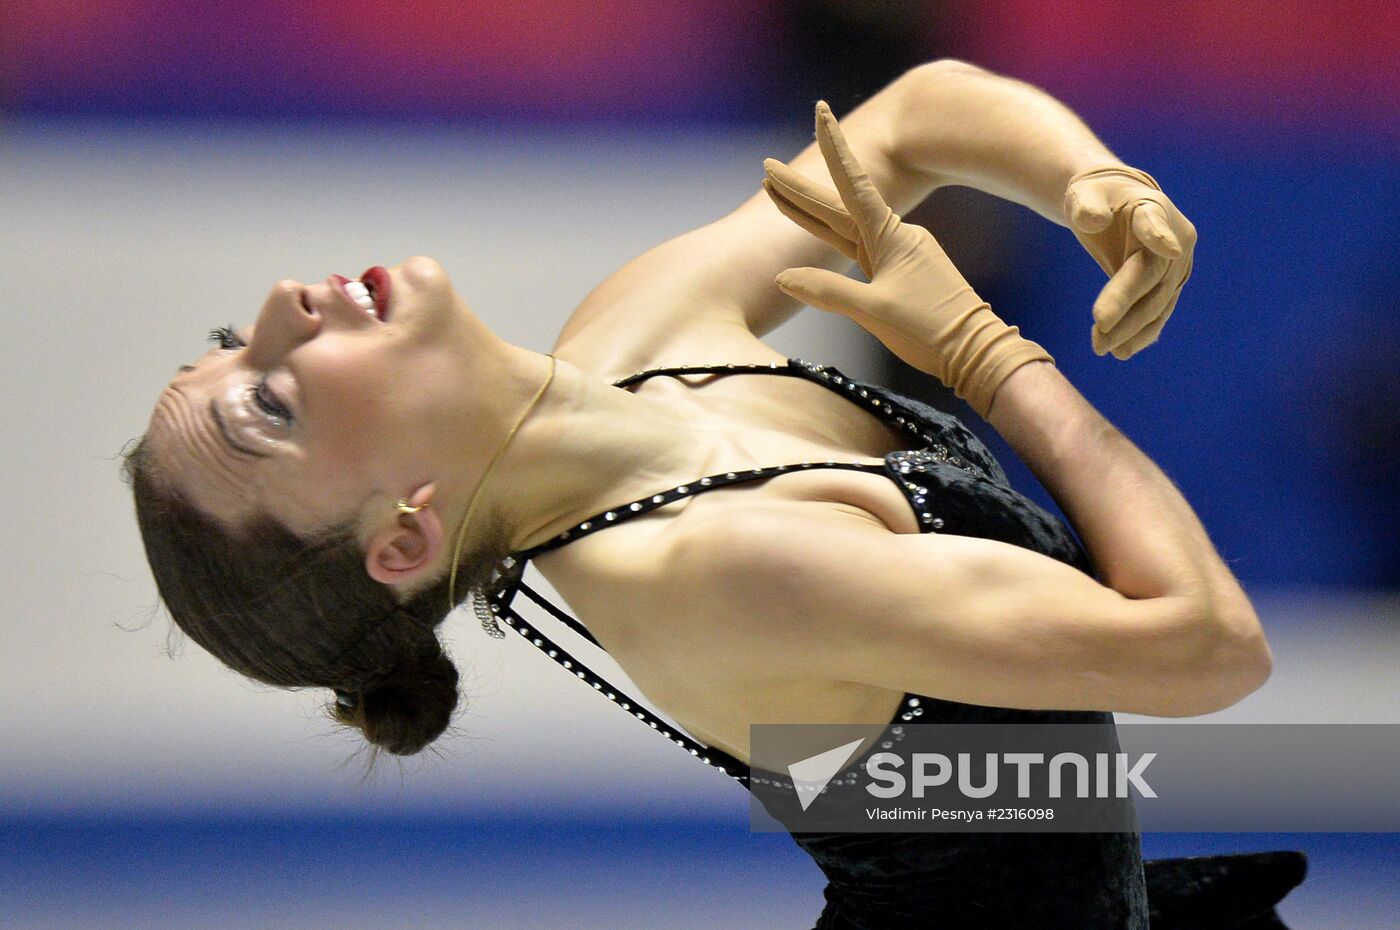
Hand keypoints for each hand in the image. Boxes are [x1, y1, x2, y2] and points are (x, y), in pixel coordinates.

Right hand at [763, 101, 1051, 417]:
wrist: (976, 351)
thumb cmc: (930, 329)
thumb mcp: (873, 311)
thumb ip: (827, 291)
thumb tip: (784, 277)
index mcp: (889, 237)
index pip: (852, 182)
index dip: (833, 147)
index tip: (820, 111)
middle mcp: (893, 238)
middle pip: (836, 207)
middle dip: (800, 189)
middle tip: (767, 166)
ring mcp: (896, 256)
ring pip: (843, 229)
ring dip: (809, 214)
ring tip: (776, 194)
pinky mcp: (898, 275)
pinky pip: (856, 251)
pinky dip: (830, 240)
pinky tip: (819, 234)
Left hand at [1063, 165, 1196, 358]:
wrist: (1116, 203)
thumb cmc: (1097, 196)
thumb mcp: (1085, 194)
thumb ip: (1086, 206)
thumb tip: (1092, 220)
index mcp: (1154, 208)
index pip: (1154, 224)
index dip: (1160, 236)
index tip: (1169, 248)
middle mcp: (1175, 239)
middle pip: (1152, 277)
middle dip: (1127, 305)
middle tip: (1099, 329)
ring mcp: (1177, 266)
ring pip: (1157, 302)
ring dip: (1132, 329)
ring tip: (1102, 348)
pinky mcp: (1169, 286)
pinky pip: (1157, 313)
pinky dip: (1141, 333)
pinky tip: (1121, 351)